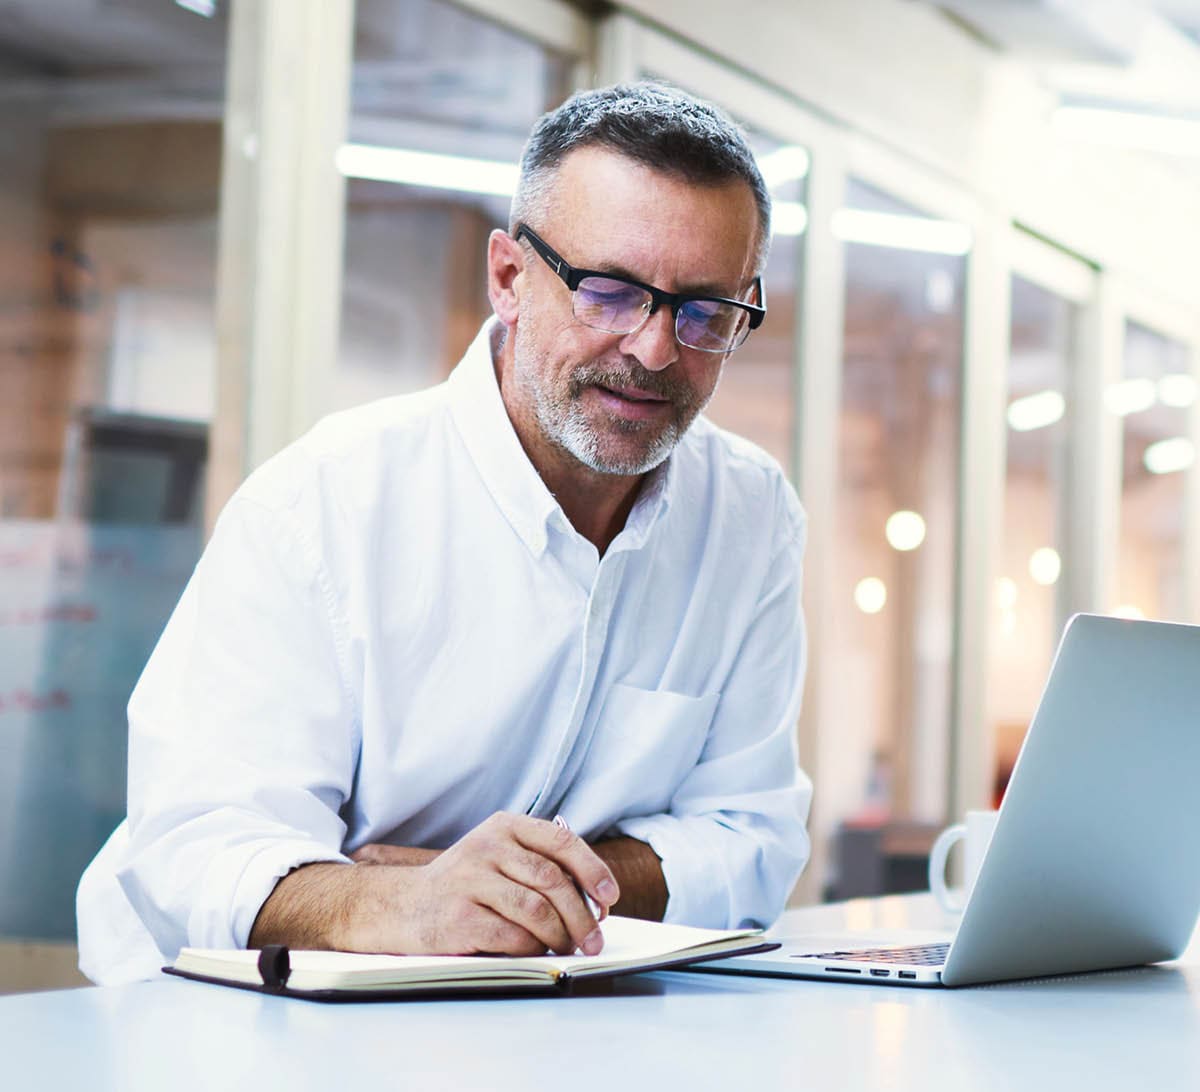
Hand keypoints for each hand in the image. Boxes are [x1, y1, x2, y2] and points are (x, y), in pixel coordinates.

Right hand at [345, 812, 618, 957]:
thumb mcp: (498, 858)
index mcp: (504, 827)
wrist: (401, 906)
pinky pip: (512, 936)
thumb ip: (540, 867)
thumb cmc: (464, 886)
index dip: (593, 870)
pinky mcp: (458, 917)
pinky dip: (532, 948)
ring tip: (566, 948)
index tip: (610, 897)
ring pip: (537, 910)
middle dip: (582, 915)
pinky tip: (534, 952)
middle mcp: (487, 846)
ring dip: (560, 935)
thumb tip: (594, 902)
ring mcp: (470, 880)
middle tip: (594, 940)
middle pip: (553, 880)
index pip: (561, 841)